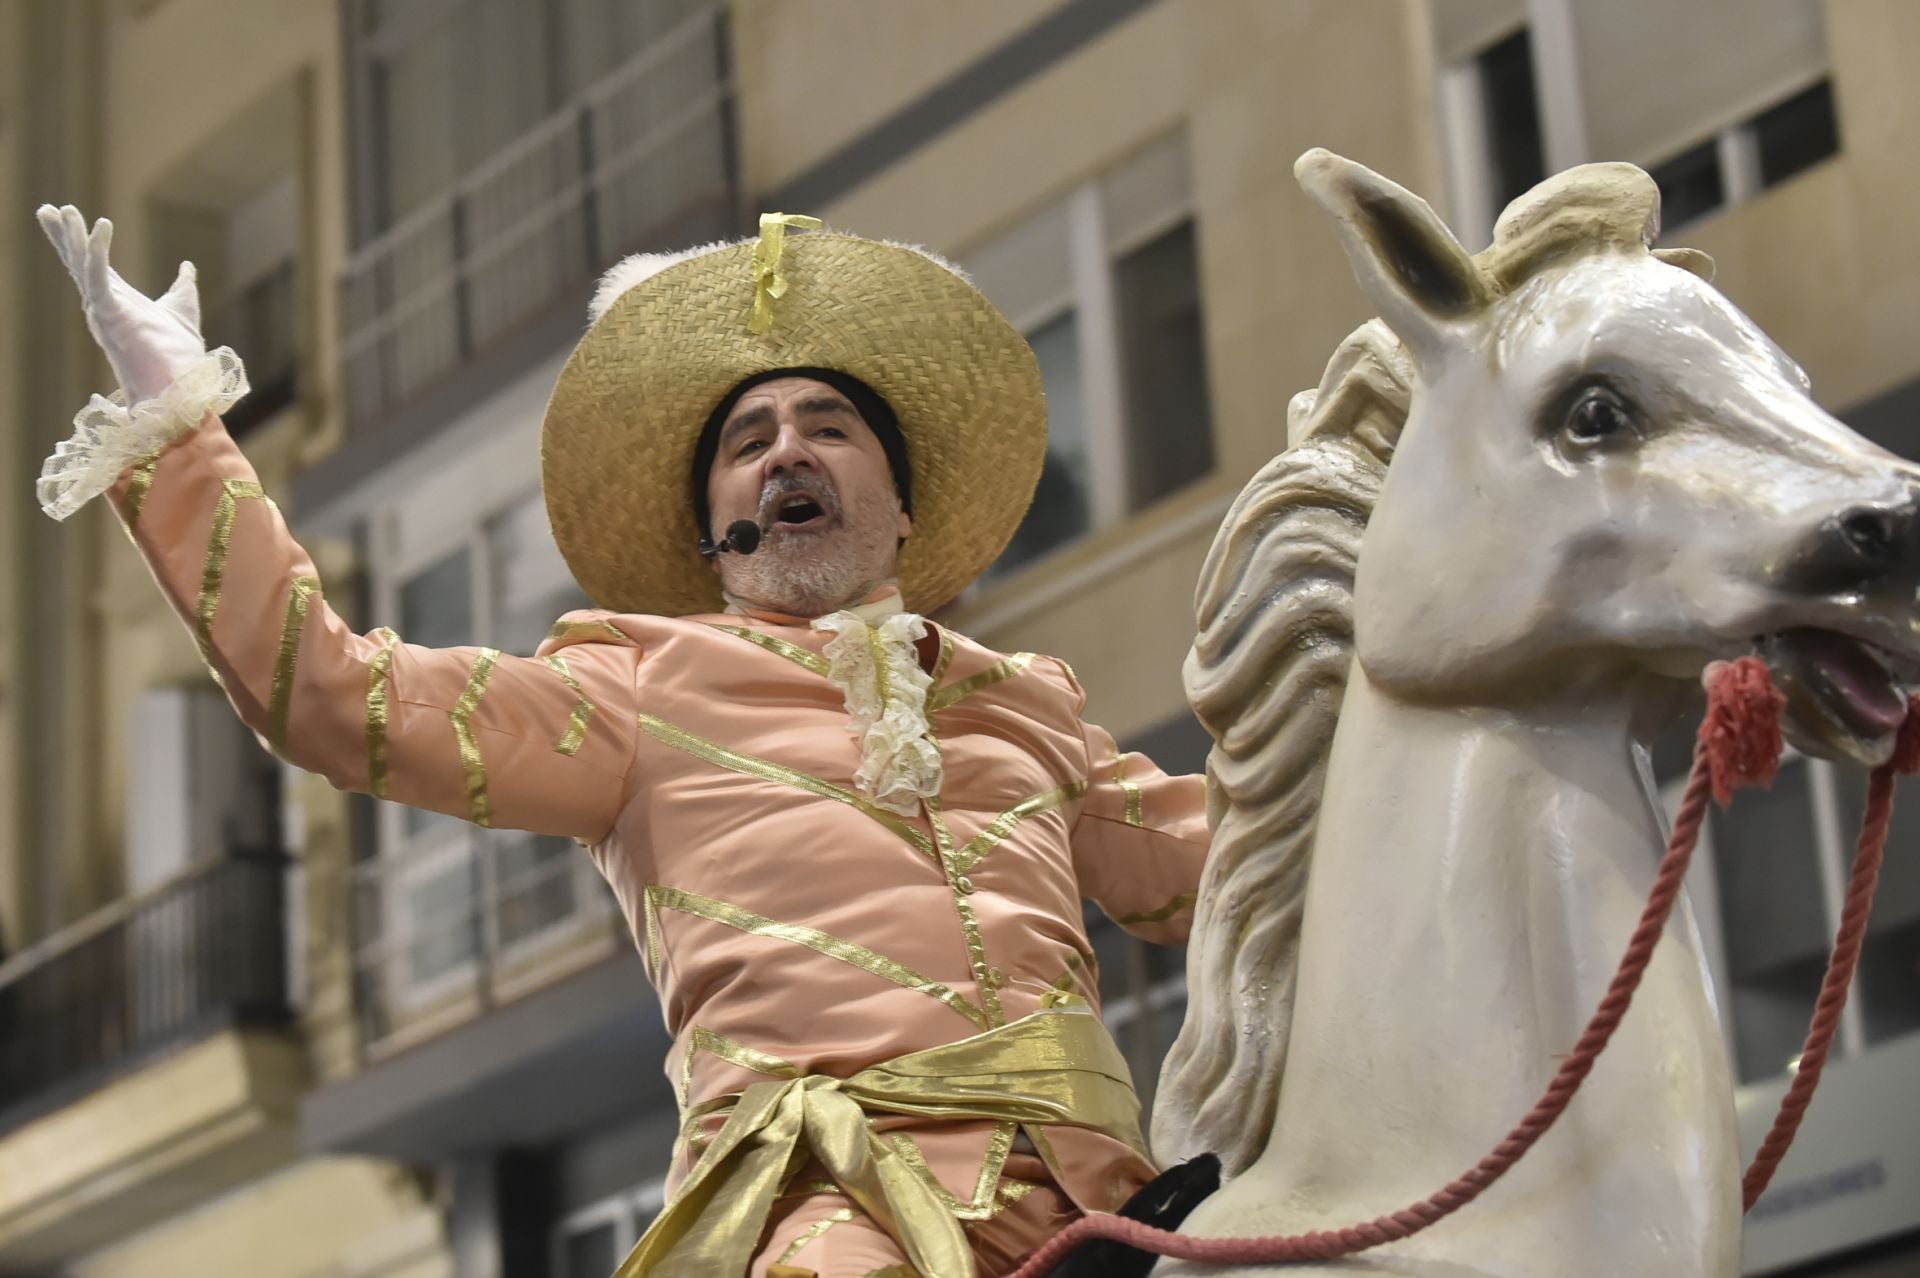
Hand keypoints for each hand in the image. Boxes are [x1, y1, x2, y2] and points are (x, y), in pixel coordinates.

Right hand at [37, 204, 205, 402]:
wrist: (181, 388)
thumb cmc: (180, 357)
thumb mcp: (183, 310)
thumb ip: (182, 286)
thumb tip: (187, 267)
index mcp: (117, 303)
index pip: (93, 266)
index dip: (79, 241)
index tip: (67, 215)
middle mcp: (104, 306)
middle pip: (78, 263)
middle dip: (63, 235)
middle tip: (47, 209)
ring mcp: (104, 311)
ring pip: (82, 265)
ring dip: (72, 237)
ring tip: (61, 210)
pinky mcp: (111, 313)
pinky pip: (99, 276)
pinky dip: (97, 251)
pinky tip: (99, 226)